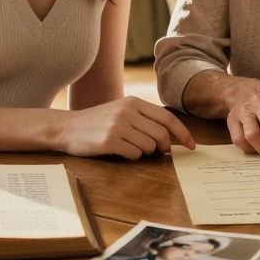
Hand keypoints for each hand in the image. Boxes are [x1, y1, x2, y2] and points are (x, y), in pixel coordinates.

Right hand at [62, 97, 195, 158]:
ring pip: (148, 147)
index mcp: (134, 102)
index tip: (192, 146)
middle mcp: (128, 111)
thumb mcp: (122, 111)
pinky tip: (119, 151)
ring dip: (143, 152)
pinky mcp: (109, 140)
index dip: (183, 134)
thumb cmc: (98, 122)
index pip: (167, 119)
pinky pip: (134, 155)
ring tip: (129, 147)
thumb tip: (170, 137)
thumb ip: (144, 118)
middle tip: (157, 152)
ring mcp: (118, 126)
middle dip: (162, 148)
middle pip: (161, 135)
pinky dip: (131, 156)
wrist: (67, 127)